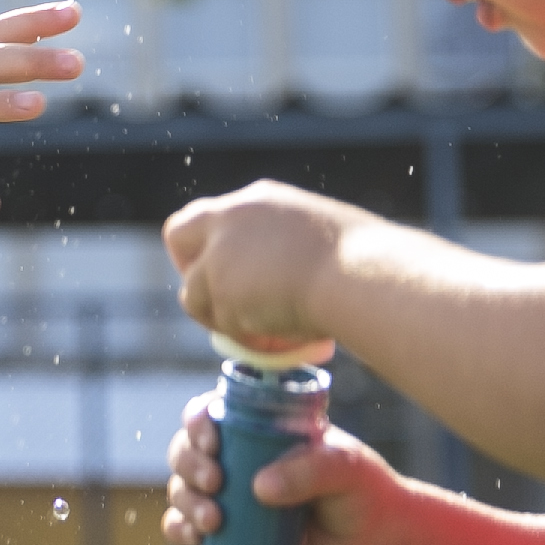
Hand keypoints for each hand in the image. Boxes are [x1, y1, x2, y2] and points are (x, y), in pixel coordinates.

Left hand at [161, 178, 359, 353]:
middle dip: (189, 271)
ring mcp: (219, 255)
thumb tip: (286, 290)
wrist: (362, 276)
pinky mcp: (220, 290)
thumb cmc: (365, 264)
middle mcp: (230, 219)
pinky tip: (282, 342)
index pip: (216, 217)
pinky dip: (244, 340)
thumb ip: (289, 256)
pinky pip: (221, 327)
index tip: (233, 273)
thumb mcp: (321, 242)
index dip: (215, 247)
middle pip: (178, 234)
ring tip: (269, 334)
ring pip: (194, 295)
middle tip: (216, 302)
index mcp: (260, 202)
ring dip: (224, 319)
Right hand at [162, 406, 415, 544]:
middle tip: (215, 483)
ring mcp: (230, 496)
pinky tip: (195, 539)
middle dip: (189, 464)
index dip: (198, 422)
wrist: (372, 544)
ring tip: (213, 522)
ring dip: (185, 500)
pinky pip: (185, 526)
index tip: (211, 443)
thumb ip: (310, 470)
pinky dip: (179, 529)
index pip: (212, 412)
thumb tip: (260, 488)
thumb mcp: (345, 468)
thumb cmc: (362, 491)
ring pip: (182, 487)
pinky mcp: (229, 532)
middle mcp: (237, 457)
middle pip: (186, 448)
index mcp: (260, 428)